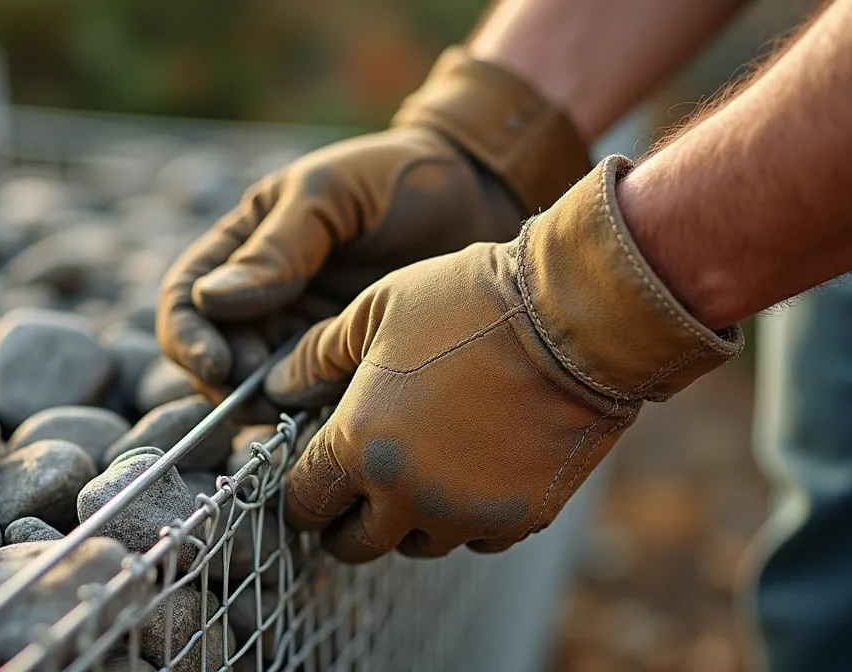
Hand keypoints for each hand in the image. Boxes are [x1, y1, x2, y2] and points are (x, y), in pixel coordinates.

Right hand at [156, 47, 591, 403]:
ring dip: (270, 408)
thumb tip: (213, 301)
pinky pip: (316, 401)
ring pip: (263, 390)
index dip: (190, 339)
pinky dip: (315, 417)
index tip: (220, 364)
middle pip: (218, 358)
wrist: (481, 196)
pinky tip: (336, 420)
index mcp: (244, 247)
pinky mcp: (347, 364)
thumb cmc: (400, 177)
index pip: (187, 300)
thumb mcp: (331, 192)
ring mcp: (305, 334)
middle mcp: (265, 297)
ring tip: (301, 411)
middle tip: (266, 399)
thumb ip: (278, 246)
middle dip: (231, 386)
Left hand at [266, 156, 742, 561]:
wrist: (575, 318)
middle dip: (346, 520)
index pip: (304, 502)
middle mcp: (407, 494)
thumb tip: (276, 386)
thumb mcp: (376, 311)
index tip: (314, 476)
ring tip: (423, 468)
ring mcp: (465, 513)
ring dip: (408, 517)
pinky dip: (466, 517)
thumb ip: (317, 356)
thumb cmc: (466, 300)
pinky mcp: (518, 520)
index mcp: (360, 444)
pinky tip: (475, 470)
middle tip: (359, 488)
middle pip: (352, 543)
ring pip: (416, 544)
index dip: (302, 492)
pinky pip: (475, 539)